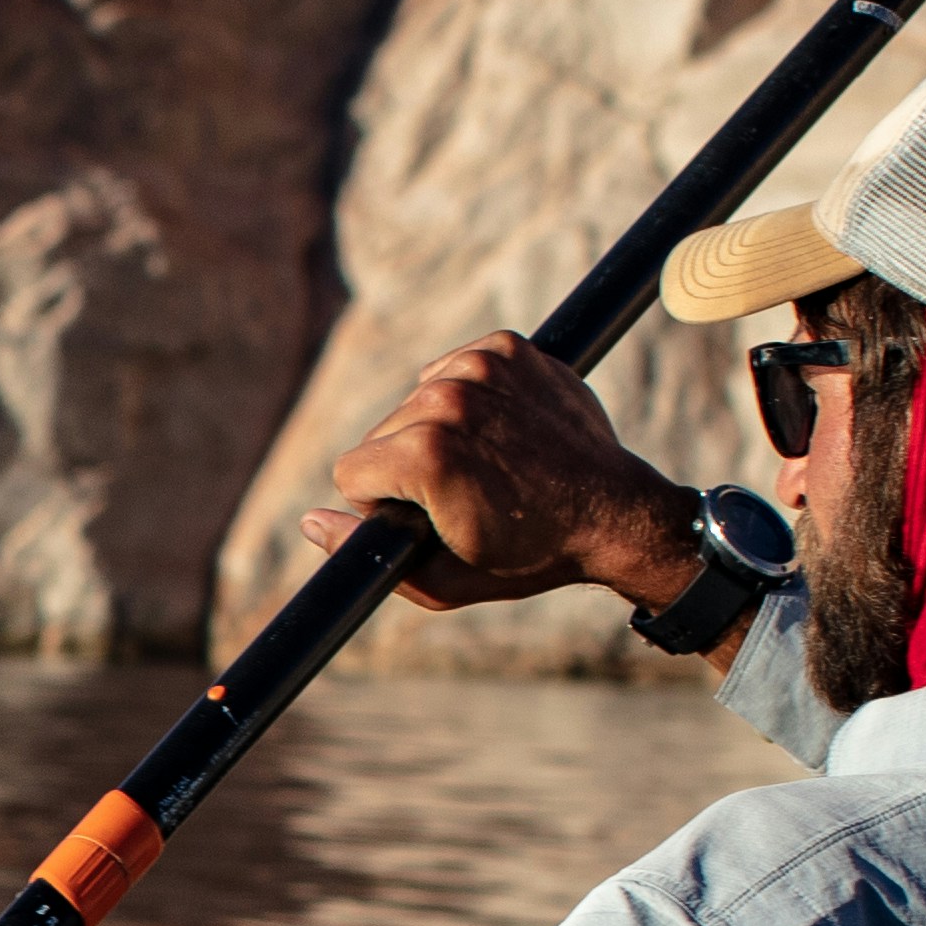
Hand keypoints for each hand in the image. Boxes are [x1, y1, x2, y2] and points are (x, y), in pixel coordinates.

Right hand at [298, 333, 700, 614]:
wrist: (615, 514)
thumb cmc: (529, 554)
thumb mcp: (440, 579)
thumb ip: (363, 553)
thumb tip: (311, 521)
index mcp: (425, 453)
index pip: (351, 470)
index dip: (381, 504)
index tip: (425, 517)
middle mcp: (447, 397)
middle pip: (381, 433)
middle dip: (407, 466)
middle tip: (465, 493)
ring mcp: (481, 366)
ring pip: (415, 399)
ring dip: (437, 430)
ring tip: (487, 462)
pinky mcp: (507, 346)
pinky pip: (451, 369)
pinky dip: (466, 395)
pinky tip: (499, 430)